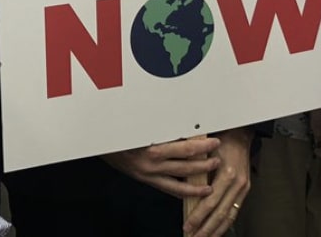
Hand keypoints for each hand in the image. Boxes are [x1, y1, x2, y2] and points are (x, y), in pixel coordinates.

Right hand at [102, 136, 218, 199]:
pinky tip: (191, 193)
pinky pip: (168, 189)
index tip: (214, 142)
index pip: (185, 147)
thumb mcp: (142, 126)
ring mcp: (151, 173)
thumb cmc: (123, 132)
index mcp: (155, 146)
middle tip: (217, 160)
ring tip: (210, 184)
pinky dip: (181, 192)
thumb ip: (164, 129)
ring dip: (197, 183)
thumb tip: (186, 127)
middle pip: (186, 164)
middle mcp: (154, 162)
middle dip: (204, 163)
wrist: (103, 143)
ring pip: (180, 182)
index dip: (202, 146)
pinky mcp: (147, 180)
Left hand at [183, 128, 251, 236]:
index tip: (188, 226)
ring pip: (228, 216)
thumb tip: (182, 188)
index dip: (198, 217)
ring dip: (216, 230)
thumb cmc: (222, 140)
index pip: (210, 202)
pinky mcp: (245, 190)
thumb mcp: (205, 152)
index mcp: (227, 173)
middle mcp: (237, 183)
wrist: (240, 134)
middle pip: (220, 214)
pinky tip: (218, 230)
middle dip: (206, 229)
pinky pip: (235, 211)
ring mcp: (243, 188)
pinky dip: (225, 224)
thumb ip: (196, 171)